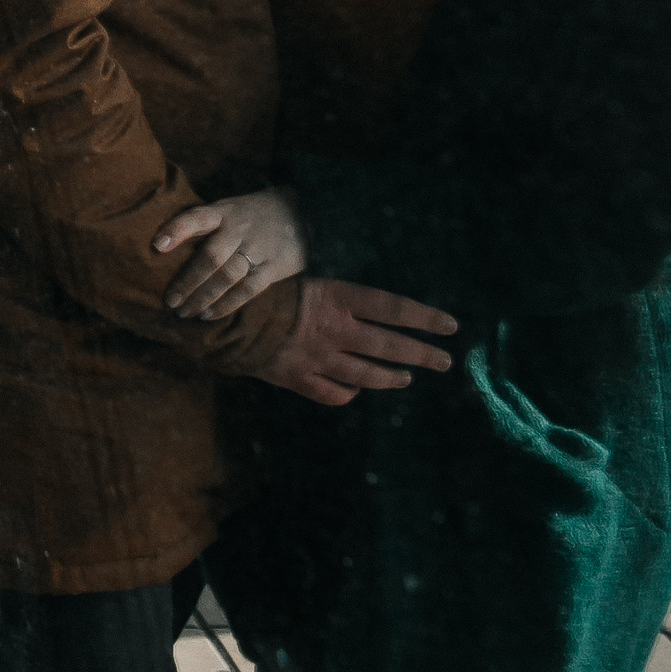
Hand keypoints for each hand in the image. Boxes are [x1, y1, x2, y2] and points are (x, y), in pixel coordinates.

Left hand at [153, 185, 305, 318]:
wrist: (305, 212)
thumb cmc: (254, 214)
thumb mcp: (231, 208)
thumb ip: (206, 224)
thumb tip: (163, 245)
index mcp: (224, 212)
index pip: (197, 218)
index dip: (177, 230)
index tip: (157, 246)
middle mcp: (239, 229)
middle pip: (211, 256)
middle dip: (188, 281)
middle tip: (170, 301)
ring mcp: (258, 249)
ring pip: (227, 276)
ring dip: (204, 297)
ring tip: (185, 312)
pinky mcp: (274, 268)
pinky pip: (248, 289)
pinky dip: (227, 304)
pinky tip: (209, 315)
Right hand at [258, 279, 458, 407]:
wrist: (219, 315)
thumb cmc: (260, 288)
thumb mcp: (301, 278)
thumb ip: (332, 295)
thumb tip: (359, 302)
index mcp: (334, 297)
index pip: (393, 307)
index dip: (425, 318)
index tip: (451, 327)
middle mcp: (333, 330)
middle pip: (388, 345)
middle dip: (421, 354)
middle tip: (444, 362)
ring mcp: (317, 358)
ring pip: (366, 375)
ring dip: (391, 378)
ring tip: (406, 379)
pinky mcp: (298, 379)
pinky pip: (333, 393)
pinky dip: (347, 393)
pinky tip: (356, 392)